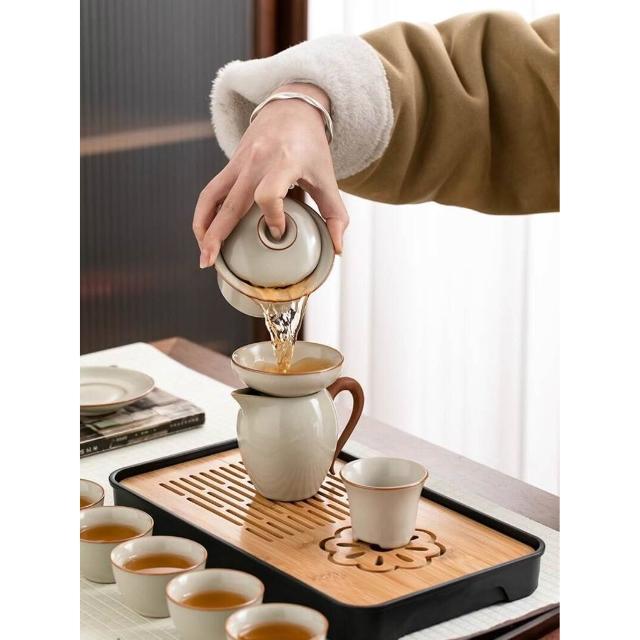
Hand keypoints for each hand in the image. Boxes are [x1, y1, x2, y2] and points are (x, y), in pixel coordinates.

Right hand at [193, 83, 348, 267]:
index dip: (272, 217)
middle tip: (209, 261)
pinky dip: (205, 213)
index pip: (268, 194)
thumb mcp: (328, 178)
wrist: (292, 108)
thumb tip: (338, 248)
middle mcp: (256, 161)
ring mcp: (239, 162)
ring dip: (203, 225)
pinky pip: (211, 191)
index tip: (278, 232)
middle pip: (231, 202)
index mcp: (284, 162)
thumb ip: (335, 214)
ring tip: (204, 252)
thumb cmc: (312, 146)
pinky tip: (205, 233)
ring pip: (211, 196)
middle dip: (218, 234)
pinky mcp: (230, 164)